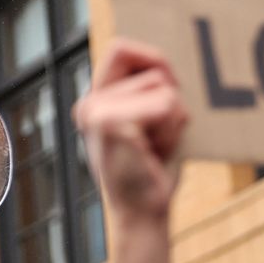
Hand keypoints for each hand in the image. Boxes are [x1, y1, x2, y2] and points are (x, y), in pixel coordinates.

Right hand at [75, 39, 186, 221]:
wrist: (143, 214)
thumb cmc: (152, 171)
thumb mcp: (153, 122)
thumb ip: (153, 90)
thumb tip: (169, 66)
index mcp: (96, 99)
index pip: (122, 48)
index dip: (152, 58)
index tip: (168, 87)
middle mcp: (90, 102)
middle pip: (154, 66)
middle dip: (172, 96)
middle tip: (158, 135)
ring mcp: (97, 111)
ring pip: (164, 88)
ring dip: (173, 121)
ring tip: (155, 148)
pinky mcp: (111, 123)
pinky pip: (165, 104)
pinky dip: (172, 130)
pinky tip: (155, 152)